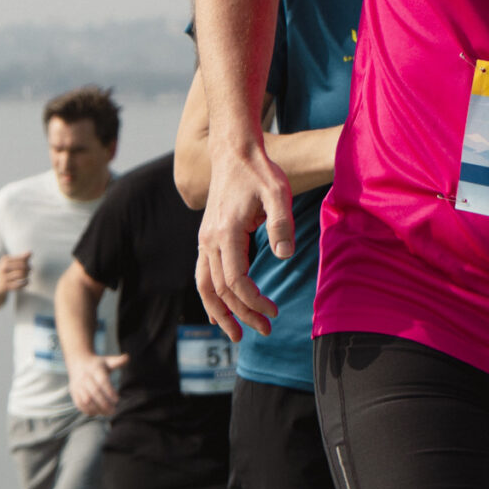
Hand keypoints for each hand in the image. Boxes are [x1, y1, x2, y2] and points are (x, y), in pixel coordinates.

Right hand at [0, 253, 30, 308]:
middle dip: (28, 268)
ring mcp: (4, 277)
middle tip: (29, 270)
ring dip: (26, 275)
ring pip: (20, 274)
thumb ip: (21, 258)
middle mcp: (4, 268)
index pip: (21, 259)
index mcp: (6, 260)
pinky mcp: (5, 287)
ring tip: (26, 276)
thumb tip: (30, 252)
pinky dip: (25, 283)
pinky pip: (18, 285)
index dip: (27, 262)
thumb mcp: (11, 263)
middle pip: (22, 266)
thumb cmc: (6, 271)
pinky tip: (25, 282)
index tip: (28, 265)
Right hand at [69, 352, 127, 417]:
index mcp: (95, 369)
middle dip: (104, 403)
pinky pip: (79, 404)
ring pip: (86, 400)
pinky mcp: (73, 392)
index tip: (117, 400)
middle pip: (94, 392)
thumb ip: (118, 361)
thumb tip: (127, 357)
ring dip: (97, 409)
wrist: (78, 362)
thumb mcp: (108, 361)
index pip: (102, 381)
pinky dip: (88, 410)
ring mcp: (78, 385)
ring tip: (107, 413)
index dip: (110, 391)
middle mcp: (85, 377)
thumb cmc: (98, 364)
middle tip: (113, 411)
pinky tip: (97, 413)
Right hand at [195, 139, 293, 340]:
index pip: (235, 280)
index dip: (253, 302)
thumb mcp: (278, 192)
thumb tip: (285, 256)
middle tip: (266, 330)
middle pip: (220, 289)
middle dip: (241, 314)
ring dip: (220, 313)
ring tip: (236, 335)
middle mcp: (209, 239)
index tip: (274, 311)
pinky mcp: (207, 239)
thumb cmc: (260, 172)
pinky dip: (210, 297)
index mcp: (226, 232)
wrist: (234, 153)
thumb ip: (281, 223)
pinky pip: (203, 275)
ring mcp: (205, 240)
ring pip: (205, 286)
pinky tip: (219, 314)